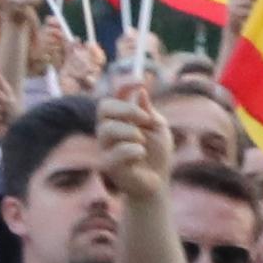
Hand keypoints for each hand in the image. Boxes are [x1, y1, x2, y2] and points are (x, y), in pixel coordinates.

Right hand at [96, 71, 168, 210]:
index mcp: (119, 119)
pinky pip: (115, 152)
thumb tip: (141, 92)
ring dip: (131, 132)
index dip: (124, 85)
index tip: (141, 81)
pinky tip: (140, 155)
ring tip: (142, 141)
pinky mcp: (107, 165)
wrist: (158, 182)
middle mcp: (108, 130)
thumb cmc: (157, 154)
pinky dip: (133, 150)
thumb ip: (149, 112)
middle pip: (104, 108)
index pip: (114, 96)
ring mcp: (105, 147)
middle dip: (126, 109)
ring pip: (107, 129)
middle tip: (145, 118)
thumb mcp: (158, 128)